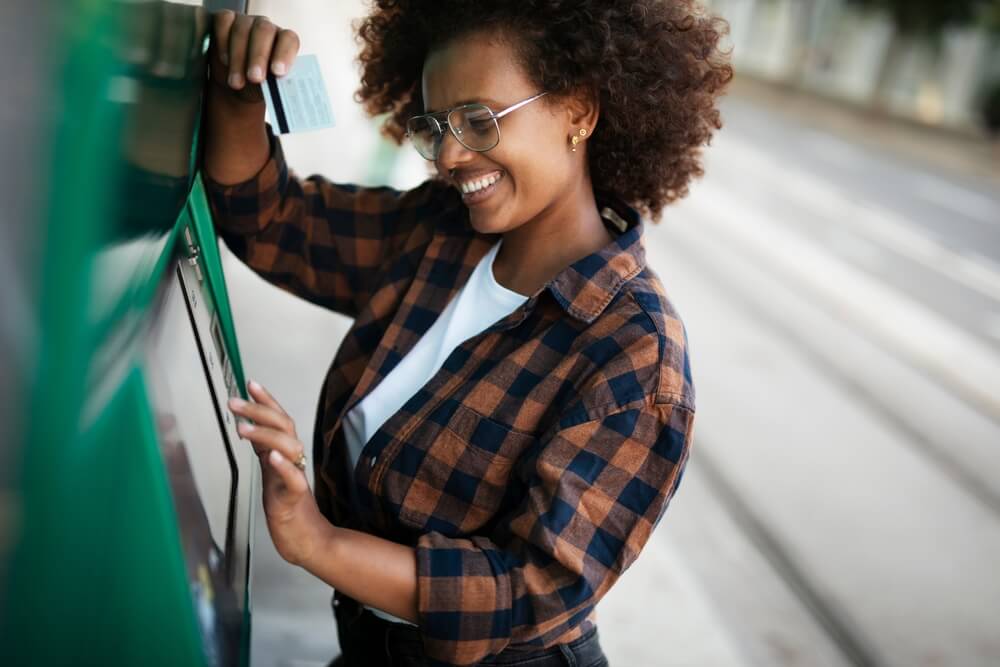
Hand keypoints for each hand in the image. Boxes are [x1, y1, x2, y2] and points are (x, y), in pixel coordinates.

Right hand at [208, 10, 299, 104]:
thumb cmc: (257, 85)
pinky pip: (224, 22)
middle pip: (264, 31)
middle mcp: (266, 28)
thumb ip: (273, 85)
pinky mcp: (226, 19)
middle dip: (258, 56)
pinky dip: (223, 41)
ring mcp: (246, 21)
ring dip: (238, 57)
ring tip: (236, 82)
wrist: (236, 83)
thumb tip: (275, 89)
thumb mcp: (267, 89)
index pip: (289, 39)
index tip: (278, 72)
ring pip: (242, 30)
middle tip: (254, 78)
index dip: (284, 54)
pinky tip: (225, 60)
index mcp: (284, 41)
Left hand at [229, 381, 326, 566]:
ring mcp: (295, 478)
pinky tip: (271, 457)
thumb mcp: (272, 472)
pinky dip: (283, 466)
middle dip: (259, 410)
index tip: (250, 383)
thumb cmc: (289, 507)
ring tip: (243, 428)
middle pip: (283, 426)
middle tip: (234, 402)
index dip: (266, 399)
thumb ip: (265, 450)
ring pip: (289, 447)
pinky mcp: (295, 499)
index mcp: (285, 454)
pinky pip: (294, 479)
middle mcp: (293, 461)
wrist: (307, 540)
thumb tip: (250, 426)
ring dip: (266, 434)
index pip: (280, 419)